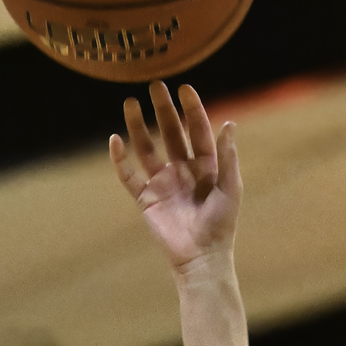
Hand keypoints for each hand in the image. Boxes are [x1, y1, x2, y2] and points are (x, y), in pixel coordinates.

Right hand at [110, 79, 241, 275]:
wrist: (201, 259)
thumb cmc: (221, 227)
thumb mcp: (230, 189)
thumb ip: (228, 157)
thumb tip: (229, 122)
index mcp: (205, 168)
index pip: (197, 132)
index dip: (192, 110)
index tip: (184, 88)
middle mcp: (183, 172)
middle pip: (171, 134)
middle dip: (164, 110)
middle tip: (156, 86)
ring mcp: (162, 184)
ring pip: (147, 149)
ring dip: (138, 126)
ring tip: (130, 102)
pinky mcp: (146, 200)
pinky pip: (128, 176)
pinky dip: (120, 159)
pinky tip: (114, 140)